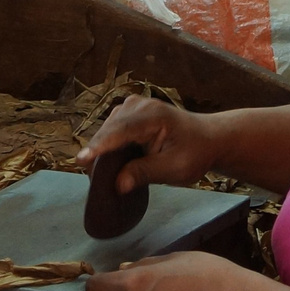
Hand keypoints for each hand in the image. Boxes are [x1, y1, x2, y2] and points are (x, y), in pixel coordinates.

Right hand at [75, 96, 222, 190]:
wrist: (207, 139)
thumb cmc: (195, 153)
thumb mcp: (175, 168)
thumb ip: (145, 173)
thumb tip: (118, 184)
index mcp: (154, 116)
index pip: (121, 131)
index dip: (100, 146)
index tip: (82, 159)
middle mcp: (140, 105)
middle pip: (109, 129)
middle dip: (98, 152)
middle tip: (93, 181)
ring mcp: (133, 106)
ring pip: (107, 129)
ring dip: (102, 149)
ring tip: (98, 174)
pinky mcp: (130, 113)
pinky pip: (112, 129)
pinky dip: (108, 145)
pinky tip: (107, 163)